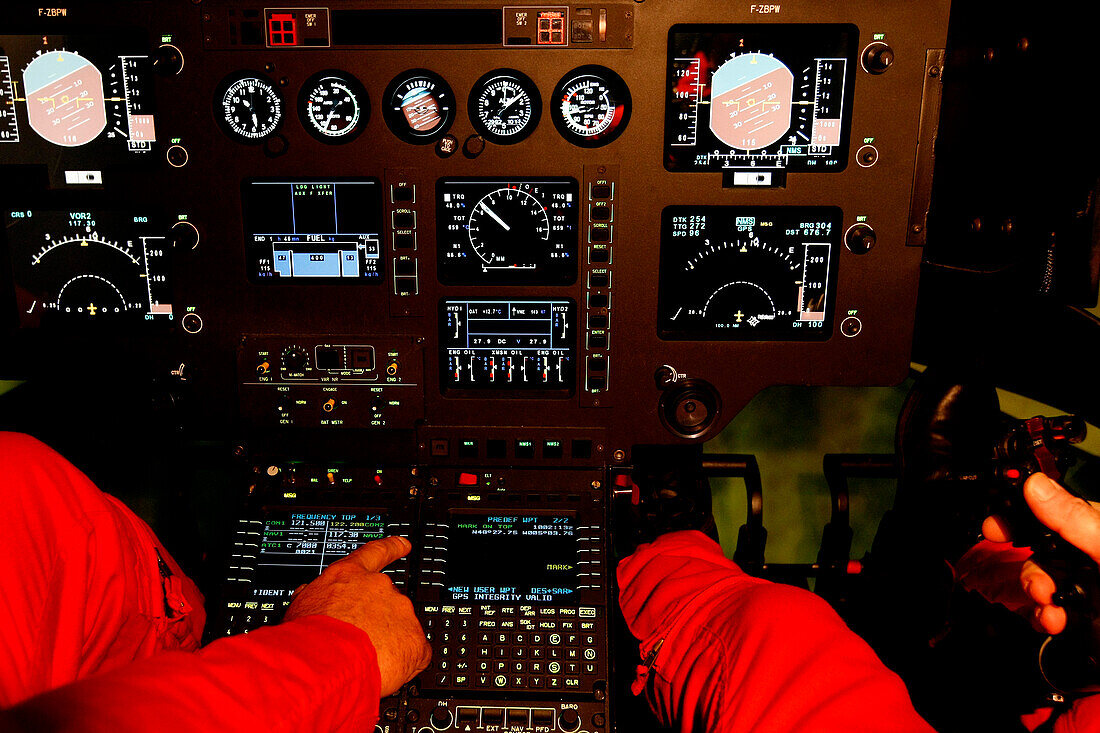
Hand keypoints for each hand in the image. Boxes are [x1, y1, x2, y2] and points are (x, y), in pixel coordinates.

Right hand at [284, 536, 430, 694]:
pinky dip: (404, 662)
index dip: (391, 548)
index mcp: (348, 576)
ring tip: (364, 659)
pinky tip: (384, 669)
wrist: (324, 664)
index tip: (403, 544)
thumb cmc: (306, 638)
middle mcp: (378, 587)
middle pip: (387, 601)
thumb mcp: (299, 607)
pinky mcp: (414, 639)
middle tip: (359, 640)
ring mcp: (400, 611)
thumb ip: (312, 597)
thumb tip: (309, 596)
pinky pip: (415, 652)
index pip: (374, 553)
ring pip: (401, 627)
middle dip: (377, 620)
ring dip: (388, 642)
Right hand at [981, 473, 1099, 634]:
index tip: (998, 526)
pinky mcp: (1079, 612)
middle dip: (1032, 566)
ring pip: (1039, 578)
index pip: (1056, 509)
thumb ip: (1075, 521)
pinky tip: (1054, 620)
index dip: (1024, 515)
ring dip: (1036, 594)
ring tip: (1049, 605)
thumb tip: (1036, 486)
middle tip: (1034, 578)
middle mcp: (1091, 554)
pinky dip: (1042, 615)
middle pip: (1041, 547)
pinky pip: (1044, 606)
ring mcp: (1086, 585)